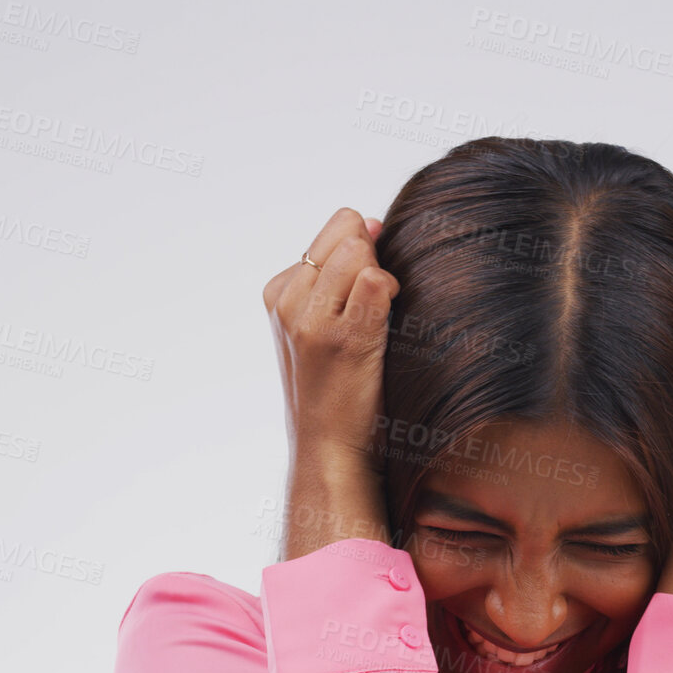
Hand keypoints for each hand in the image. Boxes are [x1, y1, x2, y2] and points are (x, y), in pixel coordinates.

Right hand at [260, 208, 400, 559]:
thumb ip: (339, 273)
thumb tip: (370, 222)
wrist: (329, 450)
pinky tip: (387, 332)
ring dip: (383, 279)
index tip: (360, 298)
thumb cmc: (337, 390)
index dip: (362, 255)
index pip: (336, 230)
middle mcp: (288, 299)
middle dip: (372, 259)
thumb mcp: (322, 325)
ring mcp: (312, 317)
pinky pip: (378, 281)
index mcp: (279, 291)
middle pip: (349, 231)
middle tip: (370, 311)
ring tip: (377, 323)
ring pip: (361, 251)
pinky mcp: (343, 336)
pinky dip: (393, 298)